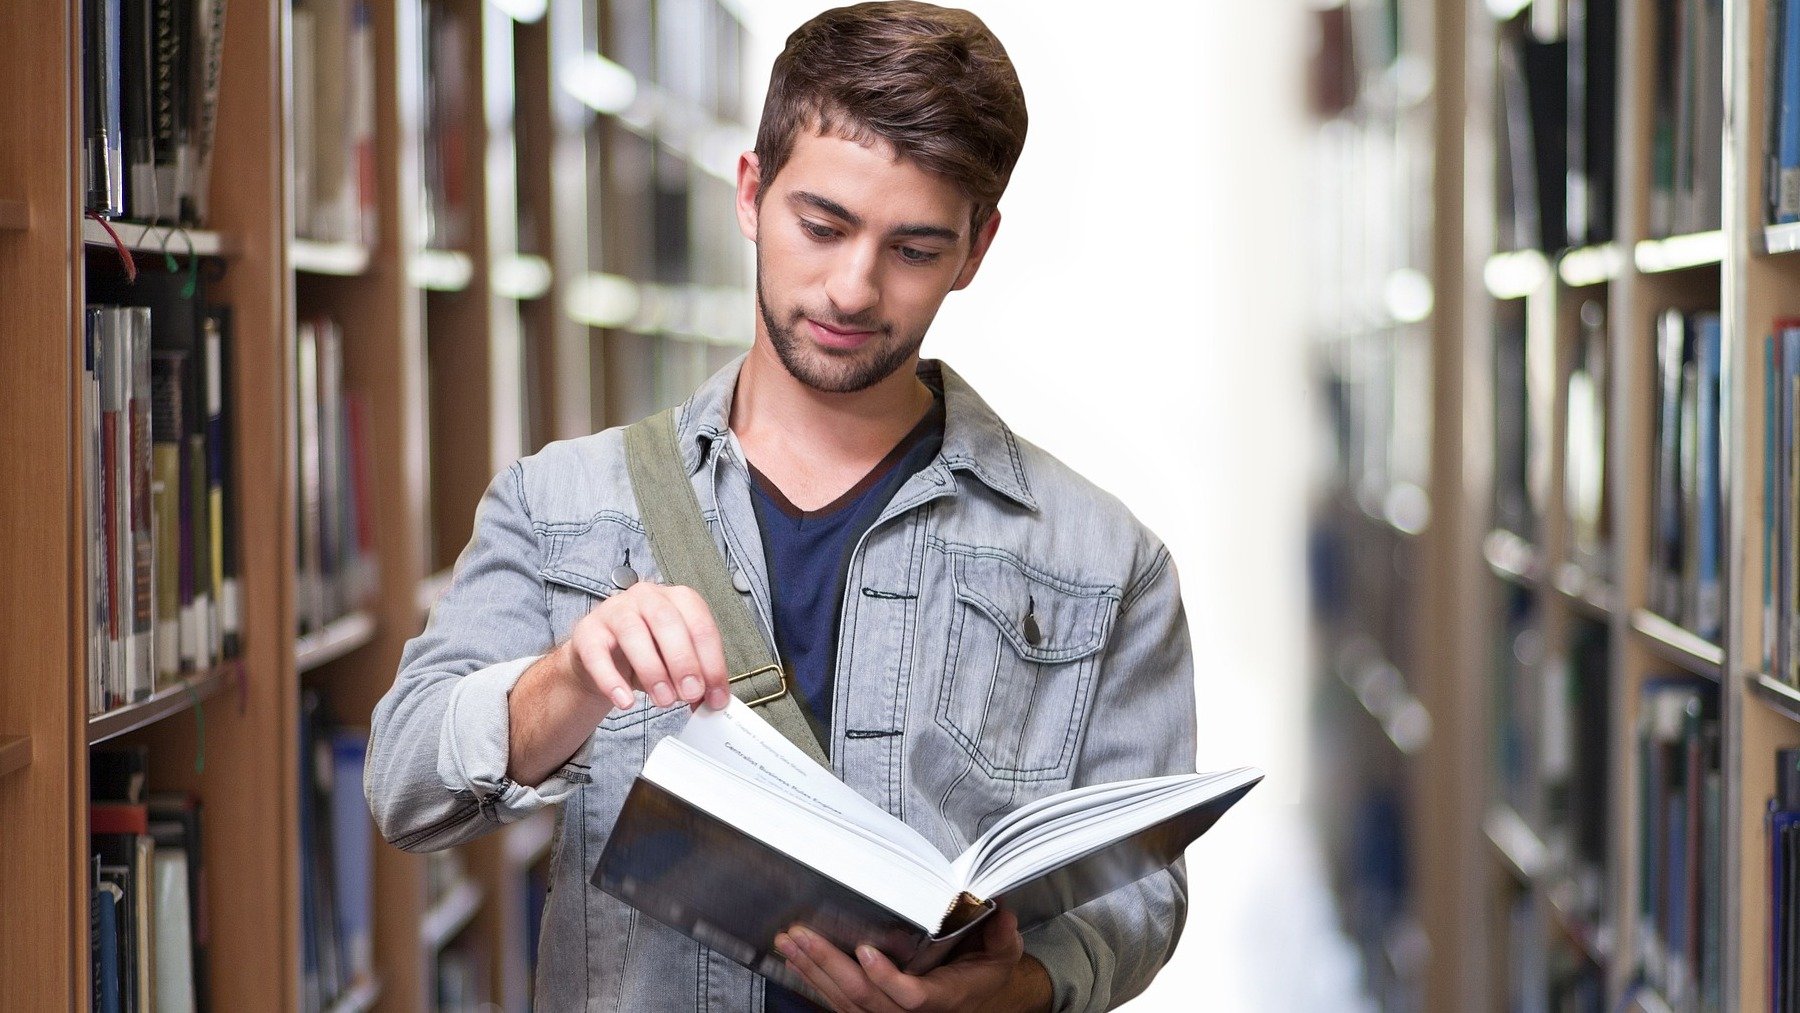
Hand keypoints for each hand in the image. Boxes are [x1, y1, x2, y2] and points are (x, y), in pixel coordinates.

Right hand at [562, 581, 732, 712]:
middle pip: (667, 621)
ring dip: (652, 670)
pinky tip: (625, 701)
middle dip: (683, 661)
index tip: (716, 696)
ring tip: (664, 700)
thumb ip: (696, 679)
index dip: (712, 662)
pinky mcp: (587, 631)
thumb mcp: (677, 664)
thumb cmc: (648, 653)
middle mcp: (647, 596)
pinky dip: (612, 680)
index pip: (700, 625)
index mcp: (678, 599)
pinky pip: (597, 653)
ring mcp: (615, 610)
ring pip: (633, 632)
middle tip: (691, 693)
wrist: (603, 657)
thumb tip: (714, 701)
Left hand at [775, 908, 1050, 1012]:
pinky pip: (840, 1004)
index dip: (886, 978)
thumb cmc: (986, 973)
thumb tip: (999, 907)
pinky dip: (816, 982)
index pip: (911, 997)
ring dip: (814, 971)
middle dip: (829, 965)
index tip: (865, 951)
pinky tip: (797, 962)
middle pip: (864, 998)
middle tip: (802, 936)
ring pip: (846, 1003)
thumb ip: (1002, 933)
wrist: (980, 998)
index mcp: (945, 997)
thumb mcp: (1004, 952)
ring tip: (790, 943)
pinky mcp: (875, 1011)